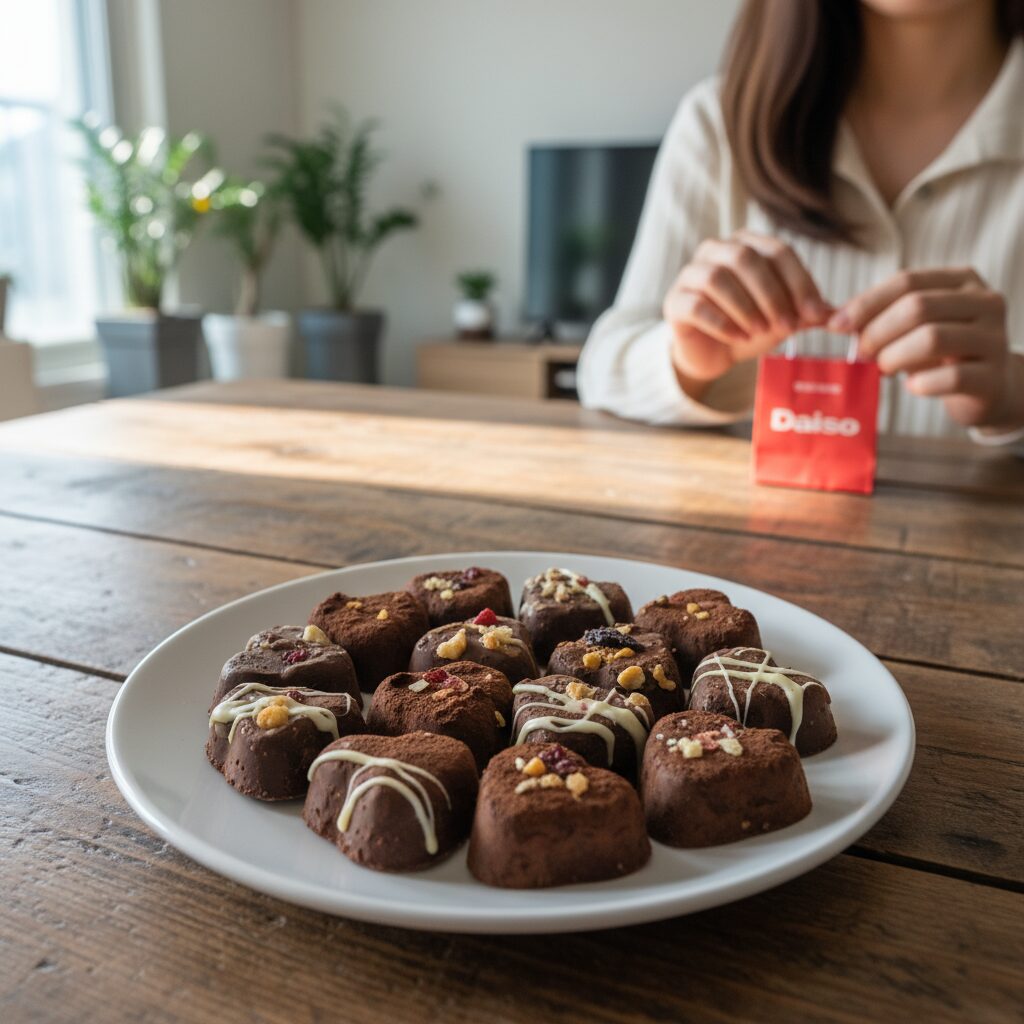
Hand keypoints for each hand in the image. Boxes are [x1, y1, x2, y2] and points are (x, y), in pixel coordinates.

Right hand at [663, 231, 832, 396]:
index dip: (799, 281)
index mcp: (746, 245)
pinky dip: (721, 322)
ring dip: (745, 307)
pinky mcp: (674, 302)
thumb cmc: (750, 327)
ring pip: (716, 278)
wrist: (713, 353)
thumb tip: (837, 315)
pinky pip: (696, 305)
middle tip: (787, 326)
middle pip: (745, 258)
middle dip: (771, 294)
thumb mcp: (785, 318)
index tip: (814, 314)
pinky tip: (737, 338)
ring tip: (759, 332)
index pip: (777, 251)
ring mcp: (690, 274)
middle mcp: (715, 251)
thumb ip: (809, 313)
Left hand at [829, 268, 1022, 428]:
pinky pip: (952, 377)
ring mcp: (994, 339)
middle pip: (917, 307)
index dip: (866, 303)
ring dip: (895, 356)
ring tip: (884, 368)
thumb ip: (879, 317)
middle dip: (878, 331)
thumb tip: (832, 318)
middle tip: (860, 352)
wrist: (989, 387)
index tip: (836, 325)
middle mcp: (985, 303)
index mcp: (962, 281)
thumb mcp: (913, 326)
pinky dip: (922, 383)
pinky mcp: (993, 377)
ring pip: (932, 337)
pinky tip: (910, 386)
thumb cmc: (941, 352)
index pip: (906, 282)